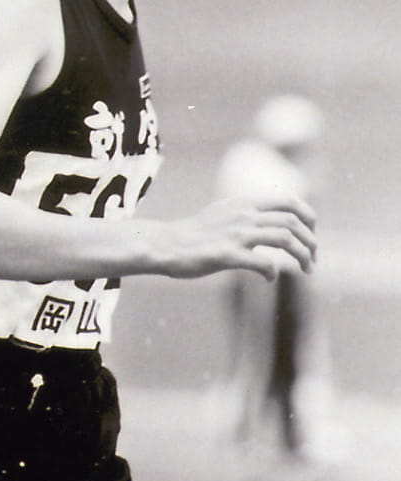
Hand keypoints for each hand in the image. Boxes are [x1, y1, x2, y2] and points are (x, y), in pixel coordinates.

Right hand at [160, 195, 316, 279]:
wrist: (167, 245)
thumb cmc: (195, 234)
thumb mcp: (224, 212)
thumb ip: (249, 214)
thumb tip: (271, 222)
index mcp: (245, 203)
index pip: (290, 202)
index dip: (309, 217)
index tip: (312, 234)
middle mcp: (244, 215)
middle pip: (293, 222)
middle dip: (311, 242)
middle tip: (313, 259)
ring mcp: (236, 234)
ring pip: (285, 239)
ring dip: (302, 256)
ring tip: (306, 269)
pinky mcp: (227, 255)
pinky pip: (263, 263)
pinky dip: (273, 272)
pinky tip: (269, 278)